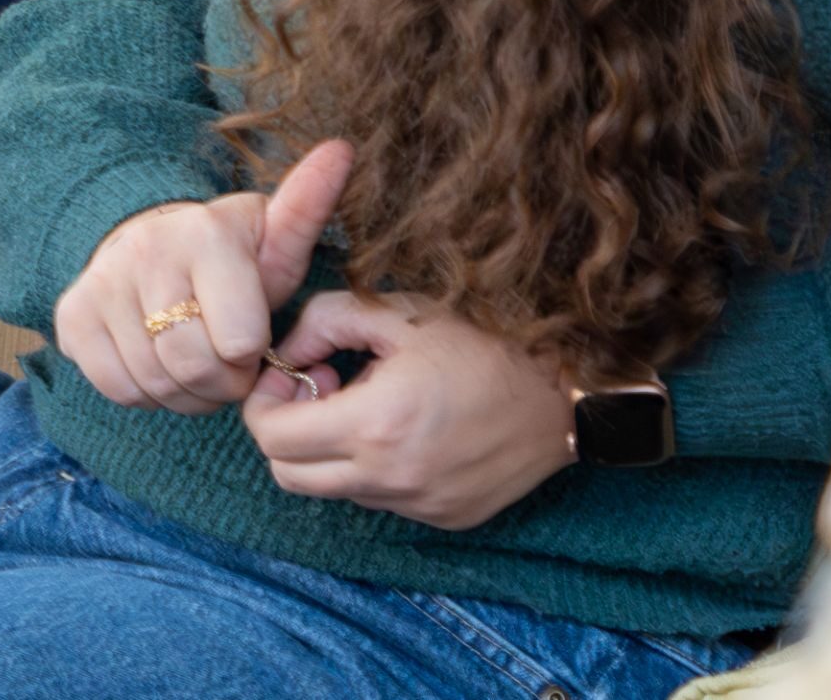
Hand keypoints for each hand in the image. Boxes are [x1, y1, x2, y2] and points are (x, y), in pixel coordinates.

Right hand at [53, 138, 352, 413]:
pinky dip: (144, 393)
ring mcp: (103, 283)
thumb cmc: (229, 258)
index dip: (254, 355)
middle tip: (226, 365)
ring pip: (155, 382)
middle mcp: (146, 251)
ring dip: (185, 393)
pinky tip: (157, 365)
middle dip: (222, 383)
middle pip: (195, 366)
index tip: (253, 339)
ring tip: (195, 365)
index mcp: (206, 235)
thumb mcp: (273, 241)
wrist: (149, 245)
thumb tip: (342, 149)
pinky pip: (116, 387)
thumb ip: (307, 209)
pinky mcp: (72, 315)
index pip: (241, 341)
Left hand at [240, 290, 579, 528]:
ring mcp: (421, 505)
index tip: (291, 372)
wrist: (566, 393)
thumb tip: (284, 353)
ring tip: (367, 403)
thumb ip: (321, 322)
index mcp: (375, 425)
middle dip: (285, 430)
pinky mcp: (446, 518)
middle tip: (321, 387)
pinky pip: (380, 500)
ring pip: (332, 490)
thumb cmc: (482, 342)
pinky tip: (402, 428)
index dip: (264, 402)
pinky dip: (371, 468)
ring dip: (329, 451)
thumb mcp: (395, 311)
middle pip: (288, 476)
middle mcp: (393, 478)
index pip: (272, 439)